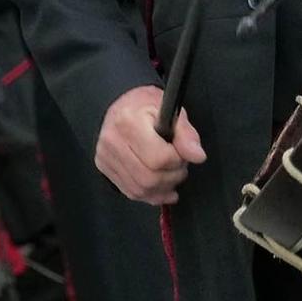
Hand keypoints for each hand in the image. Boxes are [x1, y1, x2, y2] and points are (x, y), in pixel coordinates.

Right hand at [95, 85, 205, 204]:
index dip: (178, 161)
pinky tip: (162, 187)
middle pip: (149, 178)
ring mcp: (106, 156)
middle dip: (172, 177)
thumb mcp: (171, 111)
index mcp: (129, 121)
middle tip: (179, 166)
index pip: (158, 158)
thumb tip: (197, 156)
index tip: (182, 153)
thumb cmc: (147, 106)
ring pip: (141, 189)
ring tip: (171, 174)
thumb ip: (186, 134)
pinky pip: (131, 192)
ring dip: (163, 188)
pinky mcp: (104, 167)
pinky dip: (151, 194)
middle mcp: (112, 141)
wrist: (122, 106)